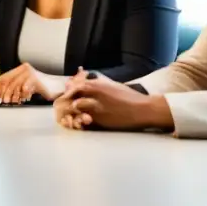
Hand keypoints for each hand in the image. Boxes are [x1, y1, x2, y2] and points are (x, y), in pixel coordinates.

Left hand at [0, 63, 53, 103]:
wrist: (58, 87)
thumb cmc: (43, 87)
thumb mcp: (25, 86)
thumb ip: (15, 88)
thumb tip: (1, 95)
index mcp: (21, 69)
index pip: (4, 77)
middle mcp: (25, 69)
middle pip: (9, 81)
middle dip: (5, 92)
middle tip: (5, 101)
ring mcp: (30, 73)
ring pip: (15, 85)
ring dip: (14, 95)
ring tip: (15, 101)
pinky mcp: (36, 80)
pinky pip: (25, 88)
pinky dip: (24, 95)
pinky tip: (26, 98)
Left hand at [55, 70, 172, 131]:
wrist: (143, 109)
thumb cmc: (129, 97)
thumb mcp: (112, 85)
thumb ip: (97, 84)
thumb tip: (83, 82)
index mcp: (96, 84)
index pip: (73, 86)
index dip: (67, 93)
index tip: (66, 98)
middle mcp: (94, 93)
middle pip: (70, 96)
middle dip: (65, 102)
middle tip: (63, 110)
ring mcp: (96, 106)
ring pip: (75, 107)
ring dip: (71, 111)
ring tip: (69, 117)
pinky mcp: (100, 118)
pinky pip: (84, 119)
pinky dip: (79, 120)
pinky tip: (80, 123)